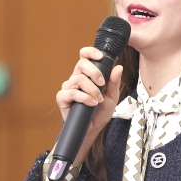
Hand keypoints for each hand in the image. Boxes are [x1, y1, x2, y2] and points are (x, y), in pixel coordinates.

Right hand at [55, 48, 123, 162]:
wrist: (93, 128)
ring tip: (98, 100)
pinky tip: (91, 103)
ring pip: (78, 79)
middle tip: (102, 84)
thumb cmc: (100, 112)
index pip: (84, 56)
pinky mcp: (62, 98)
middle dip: (94, 72)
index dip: (90, 52)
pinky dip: (84, 97)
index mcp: (87, 75)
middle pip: (81, 64)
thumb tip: (118, 67)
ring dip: (92, 90)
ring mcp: (68, 88)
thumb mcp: (112, 96)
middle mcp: (76, 78)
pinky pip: (71, 92)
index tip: (100, 57)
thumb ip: (114, 81)